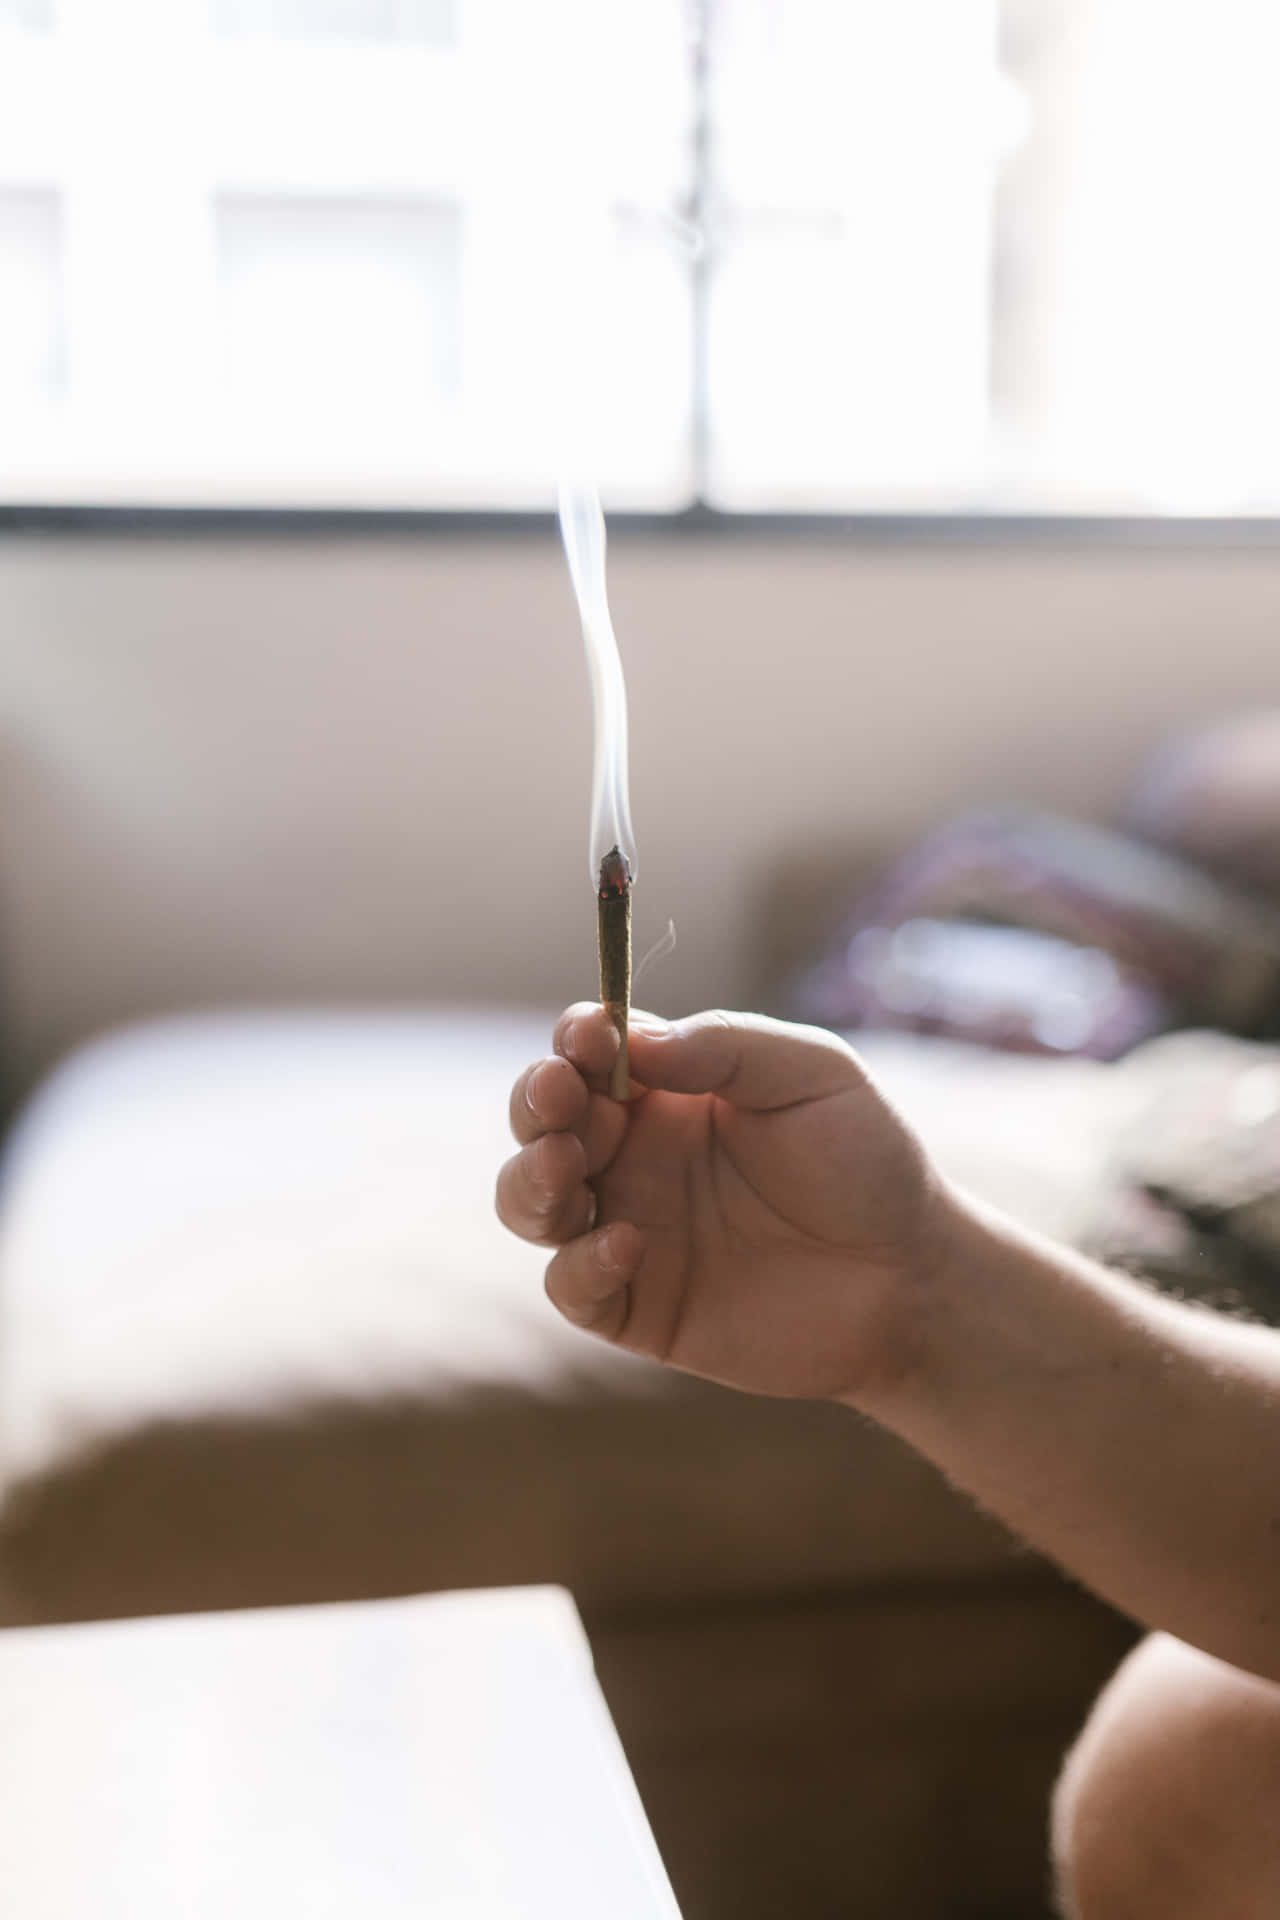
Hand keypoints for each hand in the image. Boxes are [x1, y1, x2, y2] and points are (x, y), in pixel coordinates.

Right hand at [496, 1006, 951, 1404]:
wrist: (911, 1277)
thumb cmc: (867, 1162)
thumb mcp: (813, 1074)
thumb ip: (724, 1045)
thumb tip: (632, 1039)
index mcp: (667, 1092)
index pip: (588, 1053)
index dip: (576, 1040)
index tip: (589, 1037)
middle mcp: (634, 1156)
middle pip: (540, 1120)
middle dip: (535, 1101)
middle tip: (560, 1096)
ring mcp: (628, 1229)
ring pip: (528, 1201)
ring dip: (528, 1178)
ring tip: (565, 1166)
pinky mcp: (637, 1307)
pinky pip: (569, 1288)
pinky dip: (578, 1265)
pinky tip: (627, 1244)